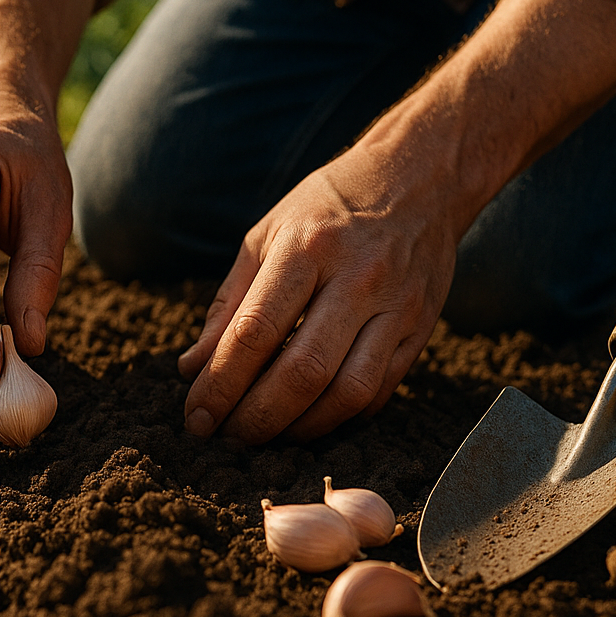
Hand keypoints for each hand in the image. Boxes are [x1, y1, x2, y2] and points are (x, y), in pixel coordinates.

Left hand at [176, 137, 459, 442]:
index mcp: (307, 247)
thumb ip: (229, 303)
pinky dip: (340, 418)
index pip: (255, 332)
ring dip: (300, 429)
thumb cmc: (328, 208)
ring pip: (347, 392)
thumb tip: (193, 368)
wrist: (420, 179)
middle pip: (302, 371)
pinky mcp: (421, 328)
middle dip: (257, 418)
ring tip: (266, 437)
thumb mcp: (267, 235)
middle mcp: (357, 278)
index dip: (220, 385)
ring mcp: (396, 306)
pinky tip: (310, 420)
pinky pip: (379, 391)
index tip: (196, 417)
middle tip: (227, 437)